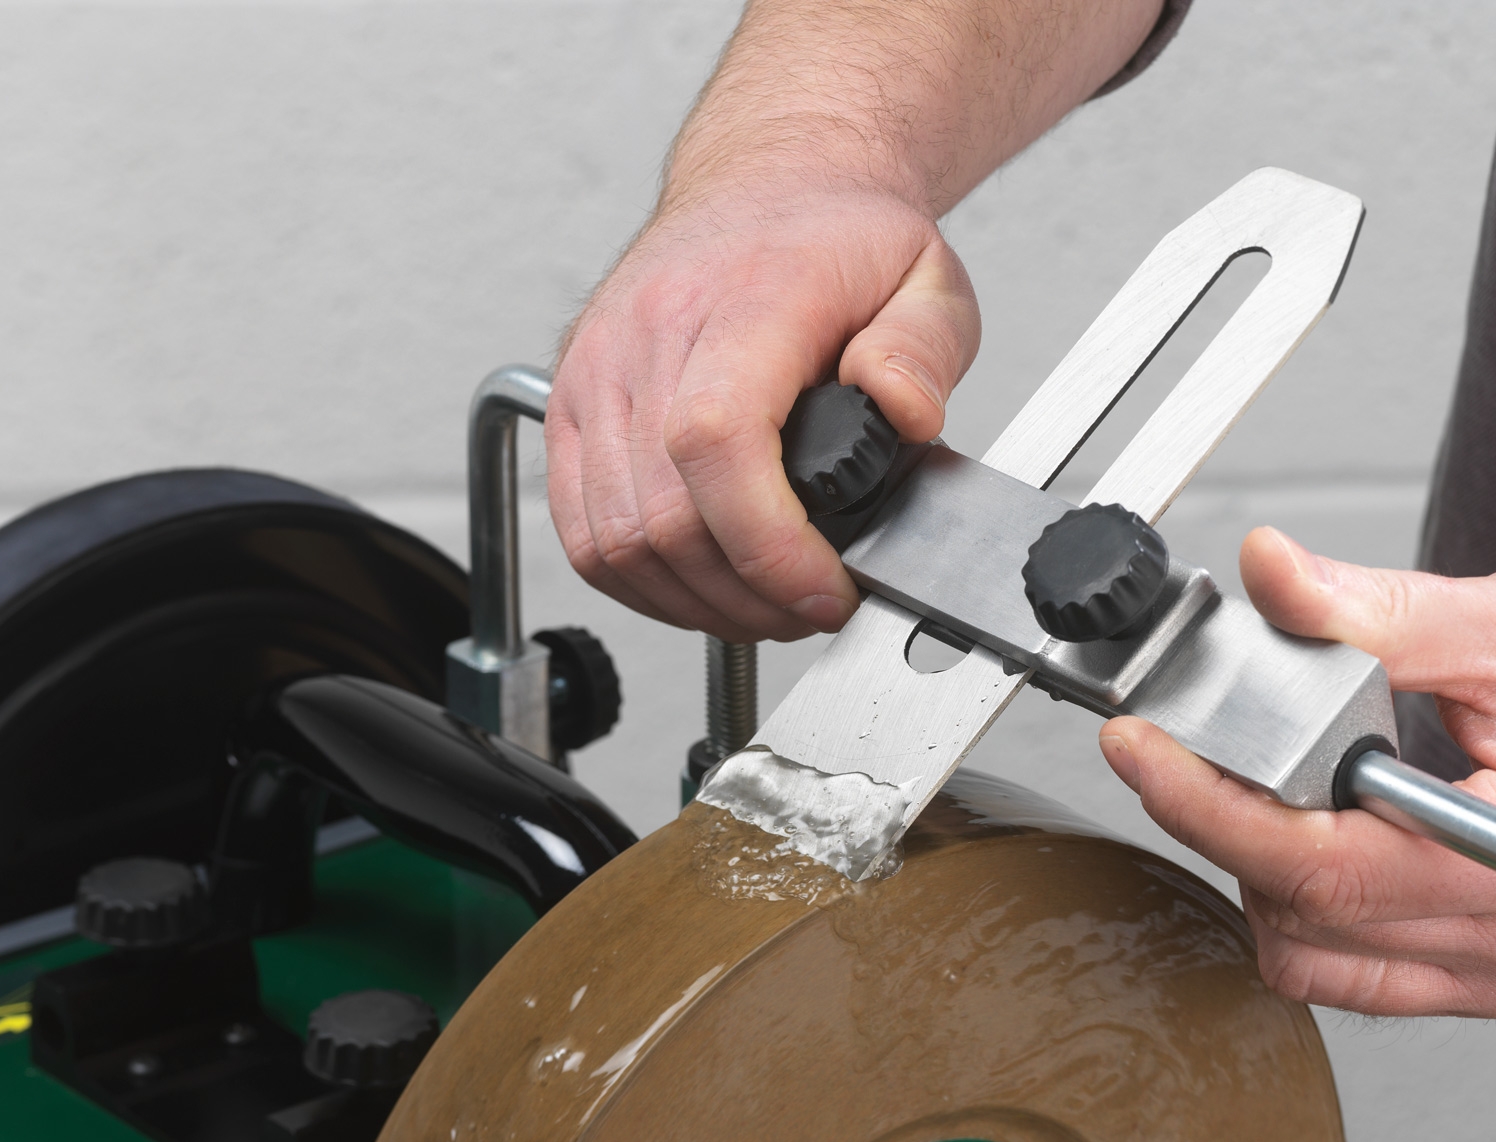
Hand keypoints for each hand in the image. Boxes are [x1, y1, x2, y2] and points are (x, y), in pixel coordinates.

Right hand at [547, 187, 977, 640]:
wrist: (767, 183)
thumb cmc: (836, 238)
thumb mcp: (925, 278)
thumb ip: (924, 350)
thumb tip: (906, 416)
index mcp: (739, 302)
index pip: (715, 441)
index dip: (766, 545)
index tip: (824, 589)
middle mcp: (645, 336)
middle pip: (663, 518)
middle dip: (749, 596)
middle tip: (812, 604)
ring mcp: (595, 375)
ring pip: (617, 543)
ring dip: (696, 602)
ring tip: (765, 602)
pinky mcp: (570, 409)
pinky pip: (583, 534)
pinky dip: (641, 583)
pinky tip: (702, 584)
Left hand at [1097, 527, 1495, 1017]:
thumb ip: (1376, 612)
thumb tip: (1268, 573)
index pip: (1316, 865)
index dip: (1204, 806)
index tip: (1136, 748)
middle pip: (1300, 920)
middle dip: (1223, 830)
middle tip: (1199, 744)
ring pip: (1318, 965)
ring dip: (1265, 880)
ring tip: (1278, 785)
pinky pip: (1365, 974)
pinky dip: (1316, 912)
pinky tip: (1327, 832)